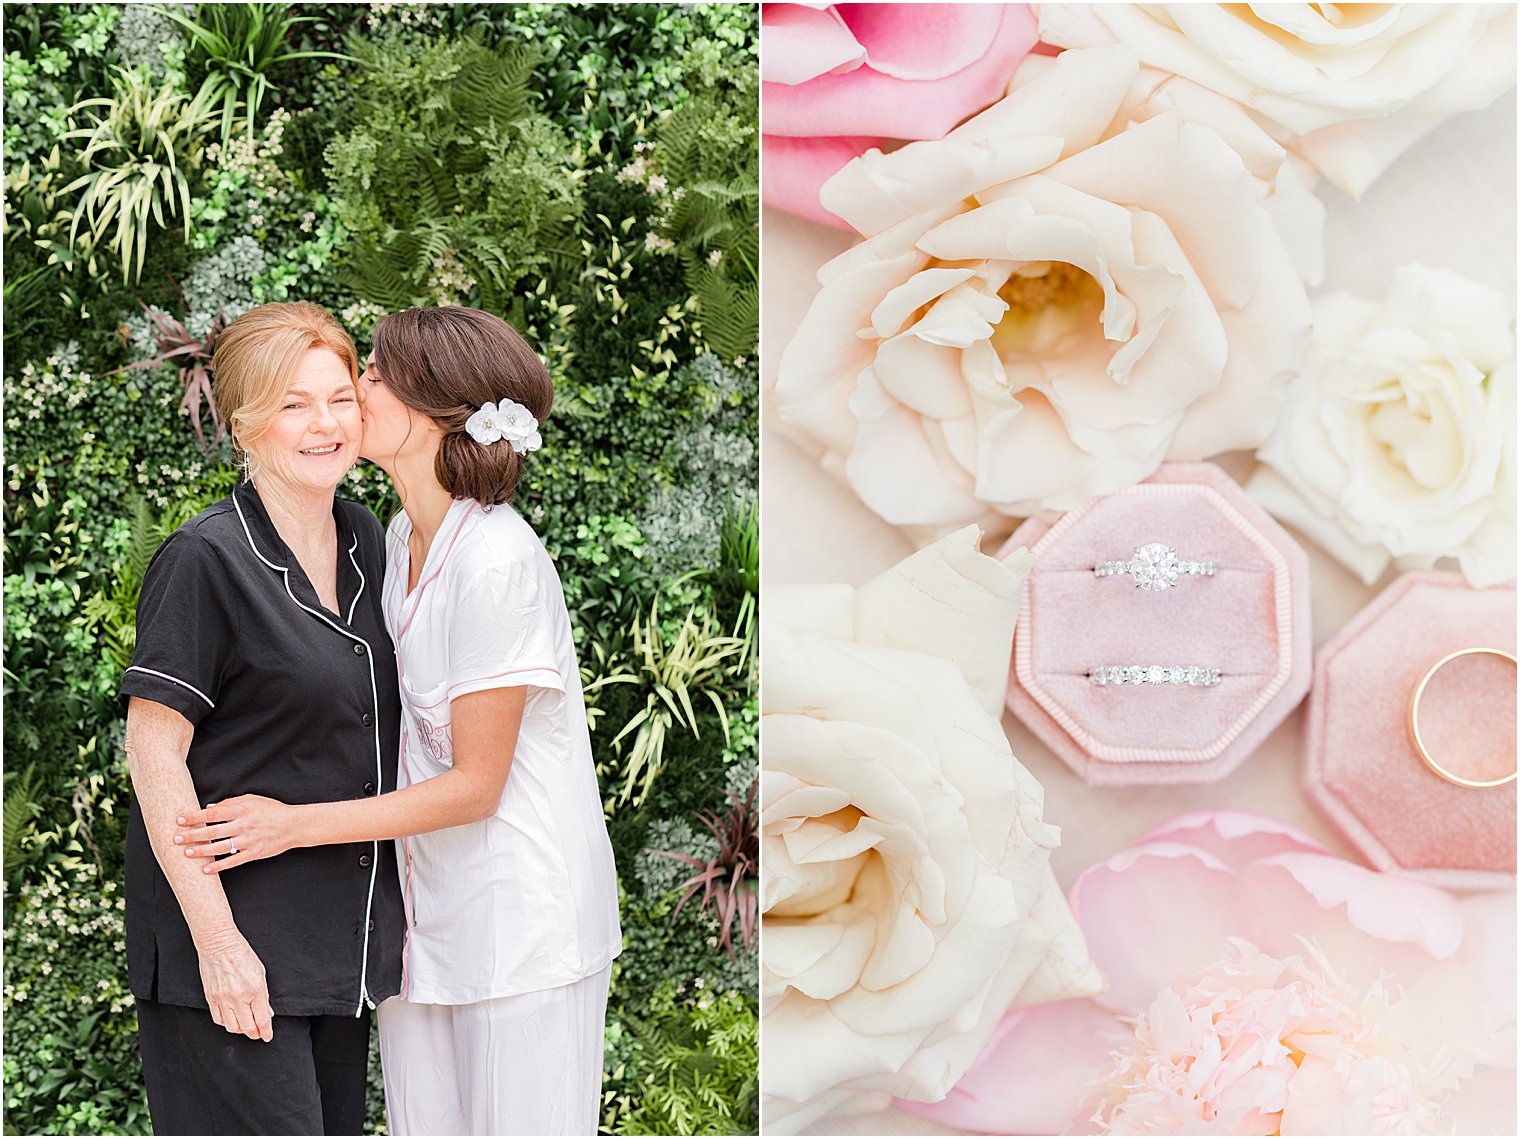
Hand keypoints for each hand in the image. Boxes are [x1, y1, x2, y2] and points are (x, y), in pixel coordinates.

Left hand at [175, 795, 301, 873]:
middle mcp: (244, 825)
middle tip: (176, 838)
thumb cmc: (272, 810)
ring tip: (186, 853)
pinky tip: (206, 869)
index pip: (213, 813)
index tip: (180, 820)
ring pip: (220, 847)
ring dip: (201, 851)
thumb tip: (209, 807)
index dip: (195, 817)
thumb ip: (231, 802)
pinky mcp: (254, 853)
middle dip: (192, 835)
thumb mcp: (253, 799)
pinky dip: (219, 866)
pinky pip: (233, 861)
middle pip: (212, 831)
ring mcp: (249, 841)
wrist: (294, 825)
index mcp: (242, 810)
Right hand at [195, 929, 273, 1041]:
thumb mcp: (261, 973)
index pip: (262, 1019)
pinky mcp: (211, 998)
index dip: (266, 1032)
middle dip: (254, 1033)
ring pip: (231, 1026)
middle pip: (247, 1027)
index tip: (267, 1036)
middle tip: (258, 1033)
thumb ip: (264, 995)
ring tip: (246, 1027)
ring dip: (240, 1030)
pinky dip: (226, 1023)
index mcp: (255, 990)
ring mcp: (223, 999)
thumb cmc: (242, 955)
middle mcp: (238, 997)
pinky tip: (232, 1020)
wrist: (219, 945)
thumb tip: (267, 1012)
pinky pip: (218, 1019)